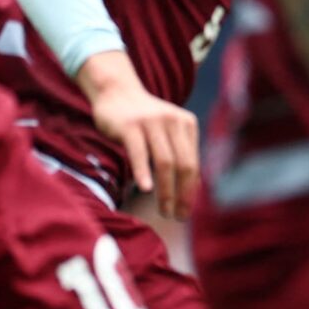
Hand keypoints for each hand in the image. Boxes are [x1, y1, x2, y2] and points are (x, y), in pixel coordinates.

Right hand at [83, 57, 199, 218]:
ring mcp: (152, 122)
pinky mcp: (130, 125)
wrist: (115, 91)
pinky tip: (146, 189)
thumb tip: (190, 191)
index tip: (187, 212)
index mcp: (187, 125)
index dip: (191, 191)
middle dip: (183, 194)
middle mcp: (173, 121)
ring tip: (165, 210)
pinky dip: (143, 172)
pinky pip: (139, 152)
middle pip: (184, 165)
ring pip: (165, 162)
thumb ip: (178, 154)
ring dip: (166, 190)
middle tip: (177, 216)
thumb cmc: (142, 121)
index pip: (193, 164)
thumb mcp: (166, 132)